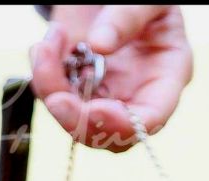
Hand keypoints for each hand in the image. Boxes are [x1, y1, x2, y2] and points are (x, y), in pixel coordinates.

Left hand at [30, 5, 191, 151]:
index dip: (124, 125)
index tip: (95, 110)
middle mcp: (137, 95)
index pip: (151, 118)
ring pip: (78, 121)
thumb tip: (99, 45)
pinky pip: (57, 98)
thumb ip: (127, 18)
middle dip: (80, 121)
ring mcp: (106, 95)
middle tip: (55, 98)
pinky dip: (43, 78)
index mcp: (166, 77)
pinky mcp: (79, 87)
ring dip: (53, 92)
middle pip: (111, 134)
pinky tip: (43, 48)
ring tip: (46, 45)